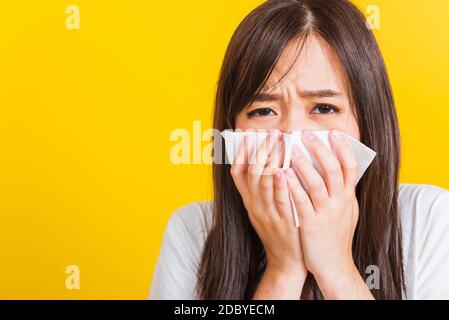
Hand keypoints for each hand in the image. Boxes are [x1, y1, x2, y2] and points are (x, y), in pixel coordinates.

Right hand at [230, 130, 306, 298]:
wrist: (285, 262)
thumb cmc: (277, 232)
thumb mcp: (262, 211)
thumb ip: (262, 190)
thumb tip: (270, 163)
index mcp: (248, 201)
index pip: (237, 173)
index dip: (242, 152)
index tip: (249, 134)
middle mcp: (254, 205)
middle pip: (252, 172)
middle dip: (260, 149)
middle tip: (269, 131)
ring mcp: (267, 213)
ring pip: (264, 182)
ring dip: (271, 159)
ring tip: (279, 141)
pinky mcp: (282, 221)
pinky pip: (279, 199)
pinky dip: (280, 183)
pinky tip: (284, 169)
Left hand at [285, 129, 372, 298]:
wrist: (333, 265)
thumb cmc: (337, 236)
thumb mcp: (347, 211)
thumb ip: (344, 191)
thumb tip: (339, 170)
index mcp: (349, 197)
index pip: (351, 167)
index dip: (343, 148)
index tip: (334, 133)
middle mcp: (341, 203)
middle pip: (334, 170)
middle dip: (321, 149)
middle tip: (307, 134)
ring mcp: (327, 213)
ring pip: (317, 183)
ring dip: (304, 164)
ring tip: (291, 148)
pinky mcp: (311, 224)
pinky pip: (301, 201)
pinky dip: (292, 186)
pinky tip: (282, 173)